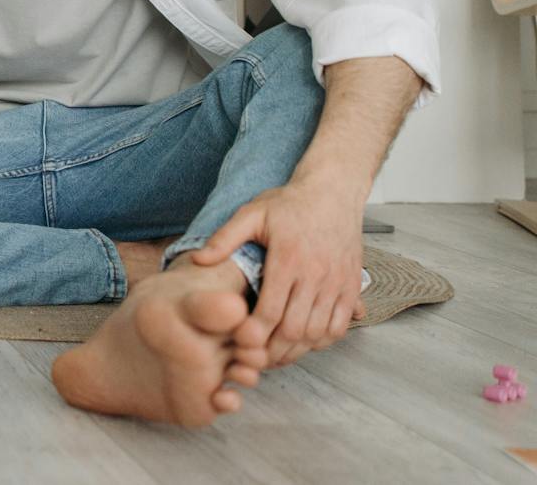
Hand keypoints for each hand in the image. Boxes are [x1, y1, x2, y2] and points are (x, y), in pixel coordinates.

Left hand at [192, 173, 366, 365]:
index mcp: (288, 259)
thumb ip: (225, 238)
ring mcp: (337, 283)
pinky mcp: (352, 287)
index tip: (240, 343)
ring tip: (276, 354)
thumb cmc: (289, 204)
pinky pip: (340, 326)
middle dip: (273, 349)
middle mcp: (315, 275)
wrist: (333, 192)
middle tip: (255, 358)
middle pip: (294, 329)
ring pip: (318, 332)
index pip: (270, 311)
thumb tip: (198, 260)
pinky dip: (322, 340)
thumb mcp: (252, 213)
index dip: (254, 334)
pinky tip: (304, 341)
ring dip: (297, 350)